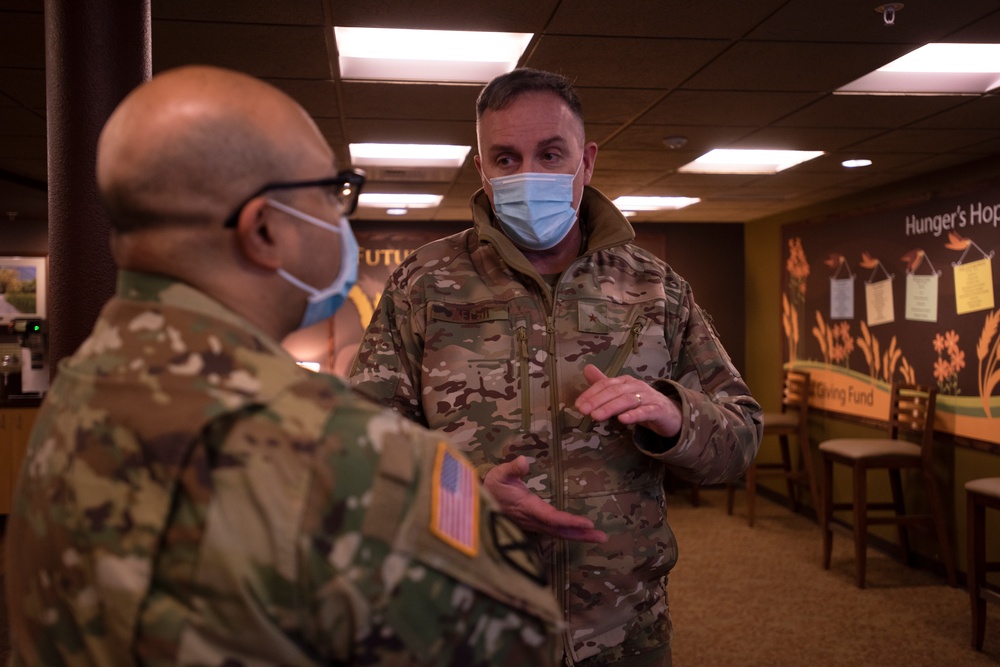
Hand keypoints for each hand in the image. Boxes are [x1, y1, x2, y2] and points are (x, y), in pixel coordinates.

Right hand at [483, 456, 607, 542]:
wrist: (481, 500)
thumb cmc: (493, 485)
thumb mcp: (500, 473)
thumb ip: (512, 468)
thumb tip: (523, 461)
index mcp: (527, 508)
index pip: (552, 518)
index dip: (569, 521)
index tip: (588, 523)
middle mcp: (533, 520)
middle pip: (560, 530)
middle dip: (581, 534)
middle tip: (602, 537)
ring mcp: (534, 524)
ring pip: (559, 533)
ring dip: (578, 535)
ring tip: (598, 537)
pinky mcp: (535, 524)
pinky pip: (555, 531)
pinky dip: (569, 533)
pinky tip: (581, 533)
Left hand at [575, 364, 681, 437]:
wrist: (670, 414)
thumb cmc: (642, 403)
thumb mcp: (621, 394)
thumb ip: (604, 384)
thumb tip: (586, 368)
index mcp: (626, 381)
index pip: (606, 384)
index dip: (591, 394)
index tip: (578, 405)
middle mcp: (636, 386)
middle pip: (615, 391)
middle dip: (597, 401)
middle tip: (583, 411)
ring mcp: (648, 397)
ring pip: (627, 400)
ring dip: (610, 408)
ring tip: (596, 416)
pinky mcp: (658, 410)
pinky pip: (645, 411)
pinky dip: (634, 415)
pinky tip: (623, 420)